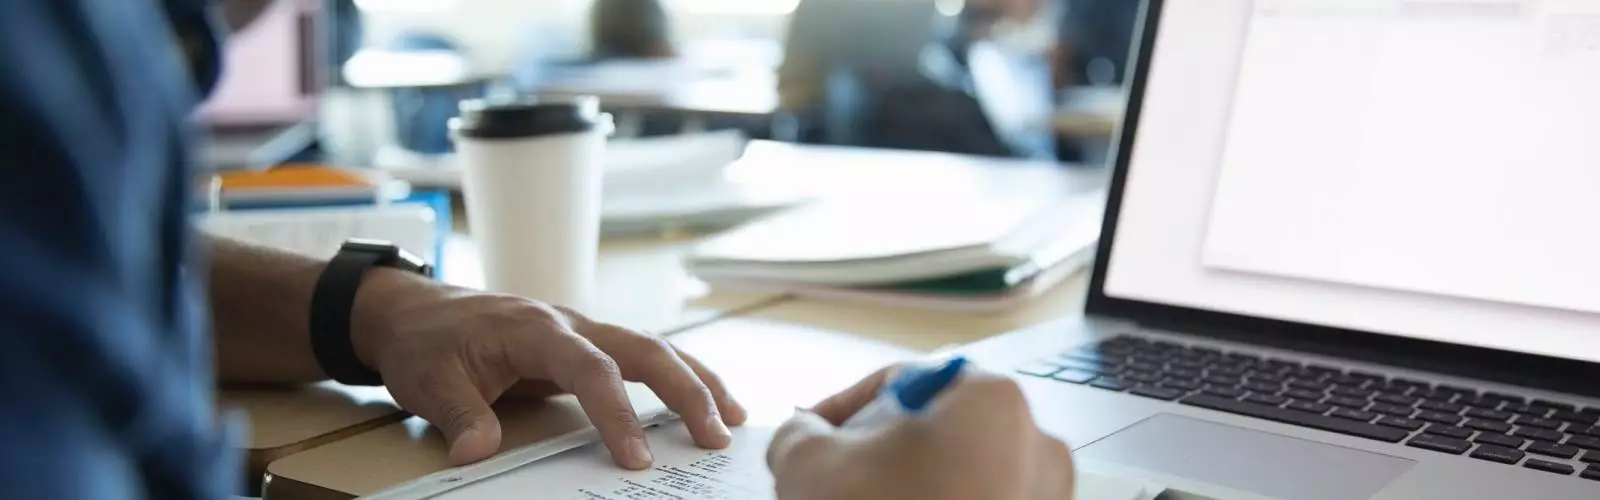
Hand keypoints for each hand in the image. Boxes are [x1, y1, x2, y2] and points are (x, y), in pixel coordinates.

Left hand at [349, 269, 746, 466]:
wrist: (413, 310)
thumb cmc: (425, 341)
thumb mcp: (428, 380)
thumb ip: (459, 414)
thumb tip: (478, 452)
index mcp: (535, 326)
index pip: (590, 367)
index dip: (617, 412)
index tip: (636, 458)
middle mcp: (569, 322)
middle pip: (644, 348)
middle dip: (686, 391)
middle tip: (718, 435)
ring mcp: (581, 331)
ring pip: (653, 349)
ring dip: (696, 382)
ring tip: (735, 420)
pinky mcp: (584, 346)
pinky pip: (640, 359)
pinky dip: (677, 379)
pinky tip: (704, 404)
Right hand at [766, 365, 1073, 499]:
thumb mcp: (810, 463)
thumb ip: (799, 431)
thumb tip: (805, 433)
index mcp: (990, 401)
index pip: (902, 383)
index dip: (844, 408)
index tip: (813, 435)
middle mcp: (1035, 443)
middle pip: (936, 430)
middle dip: (882, 453)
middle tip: (838, 481)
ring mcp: (1046, 497)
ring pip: (961, 474)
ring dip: (914, 485)